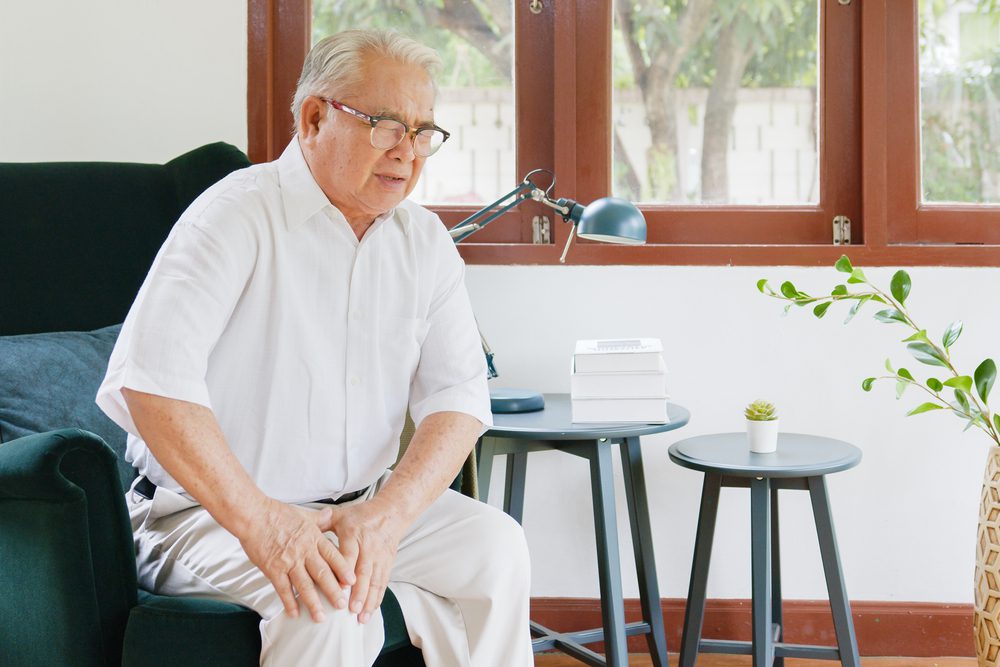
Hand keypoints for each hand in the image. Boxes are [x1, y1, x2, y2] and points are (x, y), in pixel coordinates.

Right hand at [237, 498, 354, 621]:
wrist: (254, 515)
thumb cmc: (277, 513)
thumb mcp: (303, 513)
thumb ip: (318, 518)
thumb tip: (331, 514)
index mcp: (313, 537)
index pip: (333, 556)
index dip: (343, 570)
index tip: (352, 582)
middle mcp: (304, 551)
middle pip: (322, 574)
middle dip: (333, 591)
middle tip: (341, 605)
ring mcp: (288, 561)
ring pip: (305, 585)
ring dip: (313, 602)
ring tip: (321, 617)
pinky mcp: (273, 569)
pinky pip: (283, 589)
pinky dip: (289, 602)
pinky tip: (294, 613)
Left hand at [319, 498, 405, 623]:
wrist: (391, 512)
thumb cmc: (362, 515)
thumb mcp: (341, 515)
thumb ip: (321, 523)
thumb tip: (302, 528)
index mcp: (354, 535)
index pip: (348, 555)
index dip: (344, 572)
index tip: (339, 588)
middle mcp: (368, 547)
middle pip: (363, 572)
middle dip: (358, 592)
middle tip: (350, 610)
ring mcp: (379, 557)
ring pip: (375, 581)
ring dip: (368, 600)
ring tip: (361, 617)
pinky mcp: (387, 564)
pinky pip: (382, 583)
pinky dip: (377, 598)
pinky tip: (370, 611)